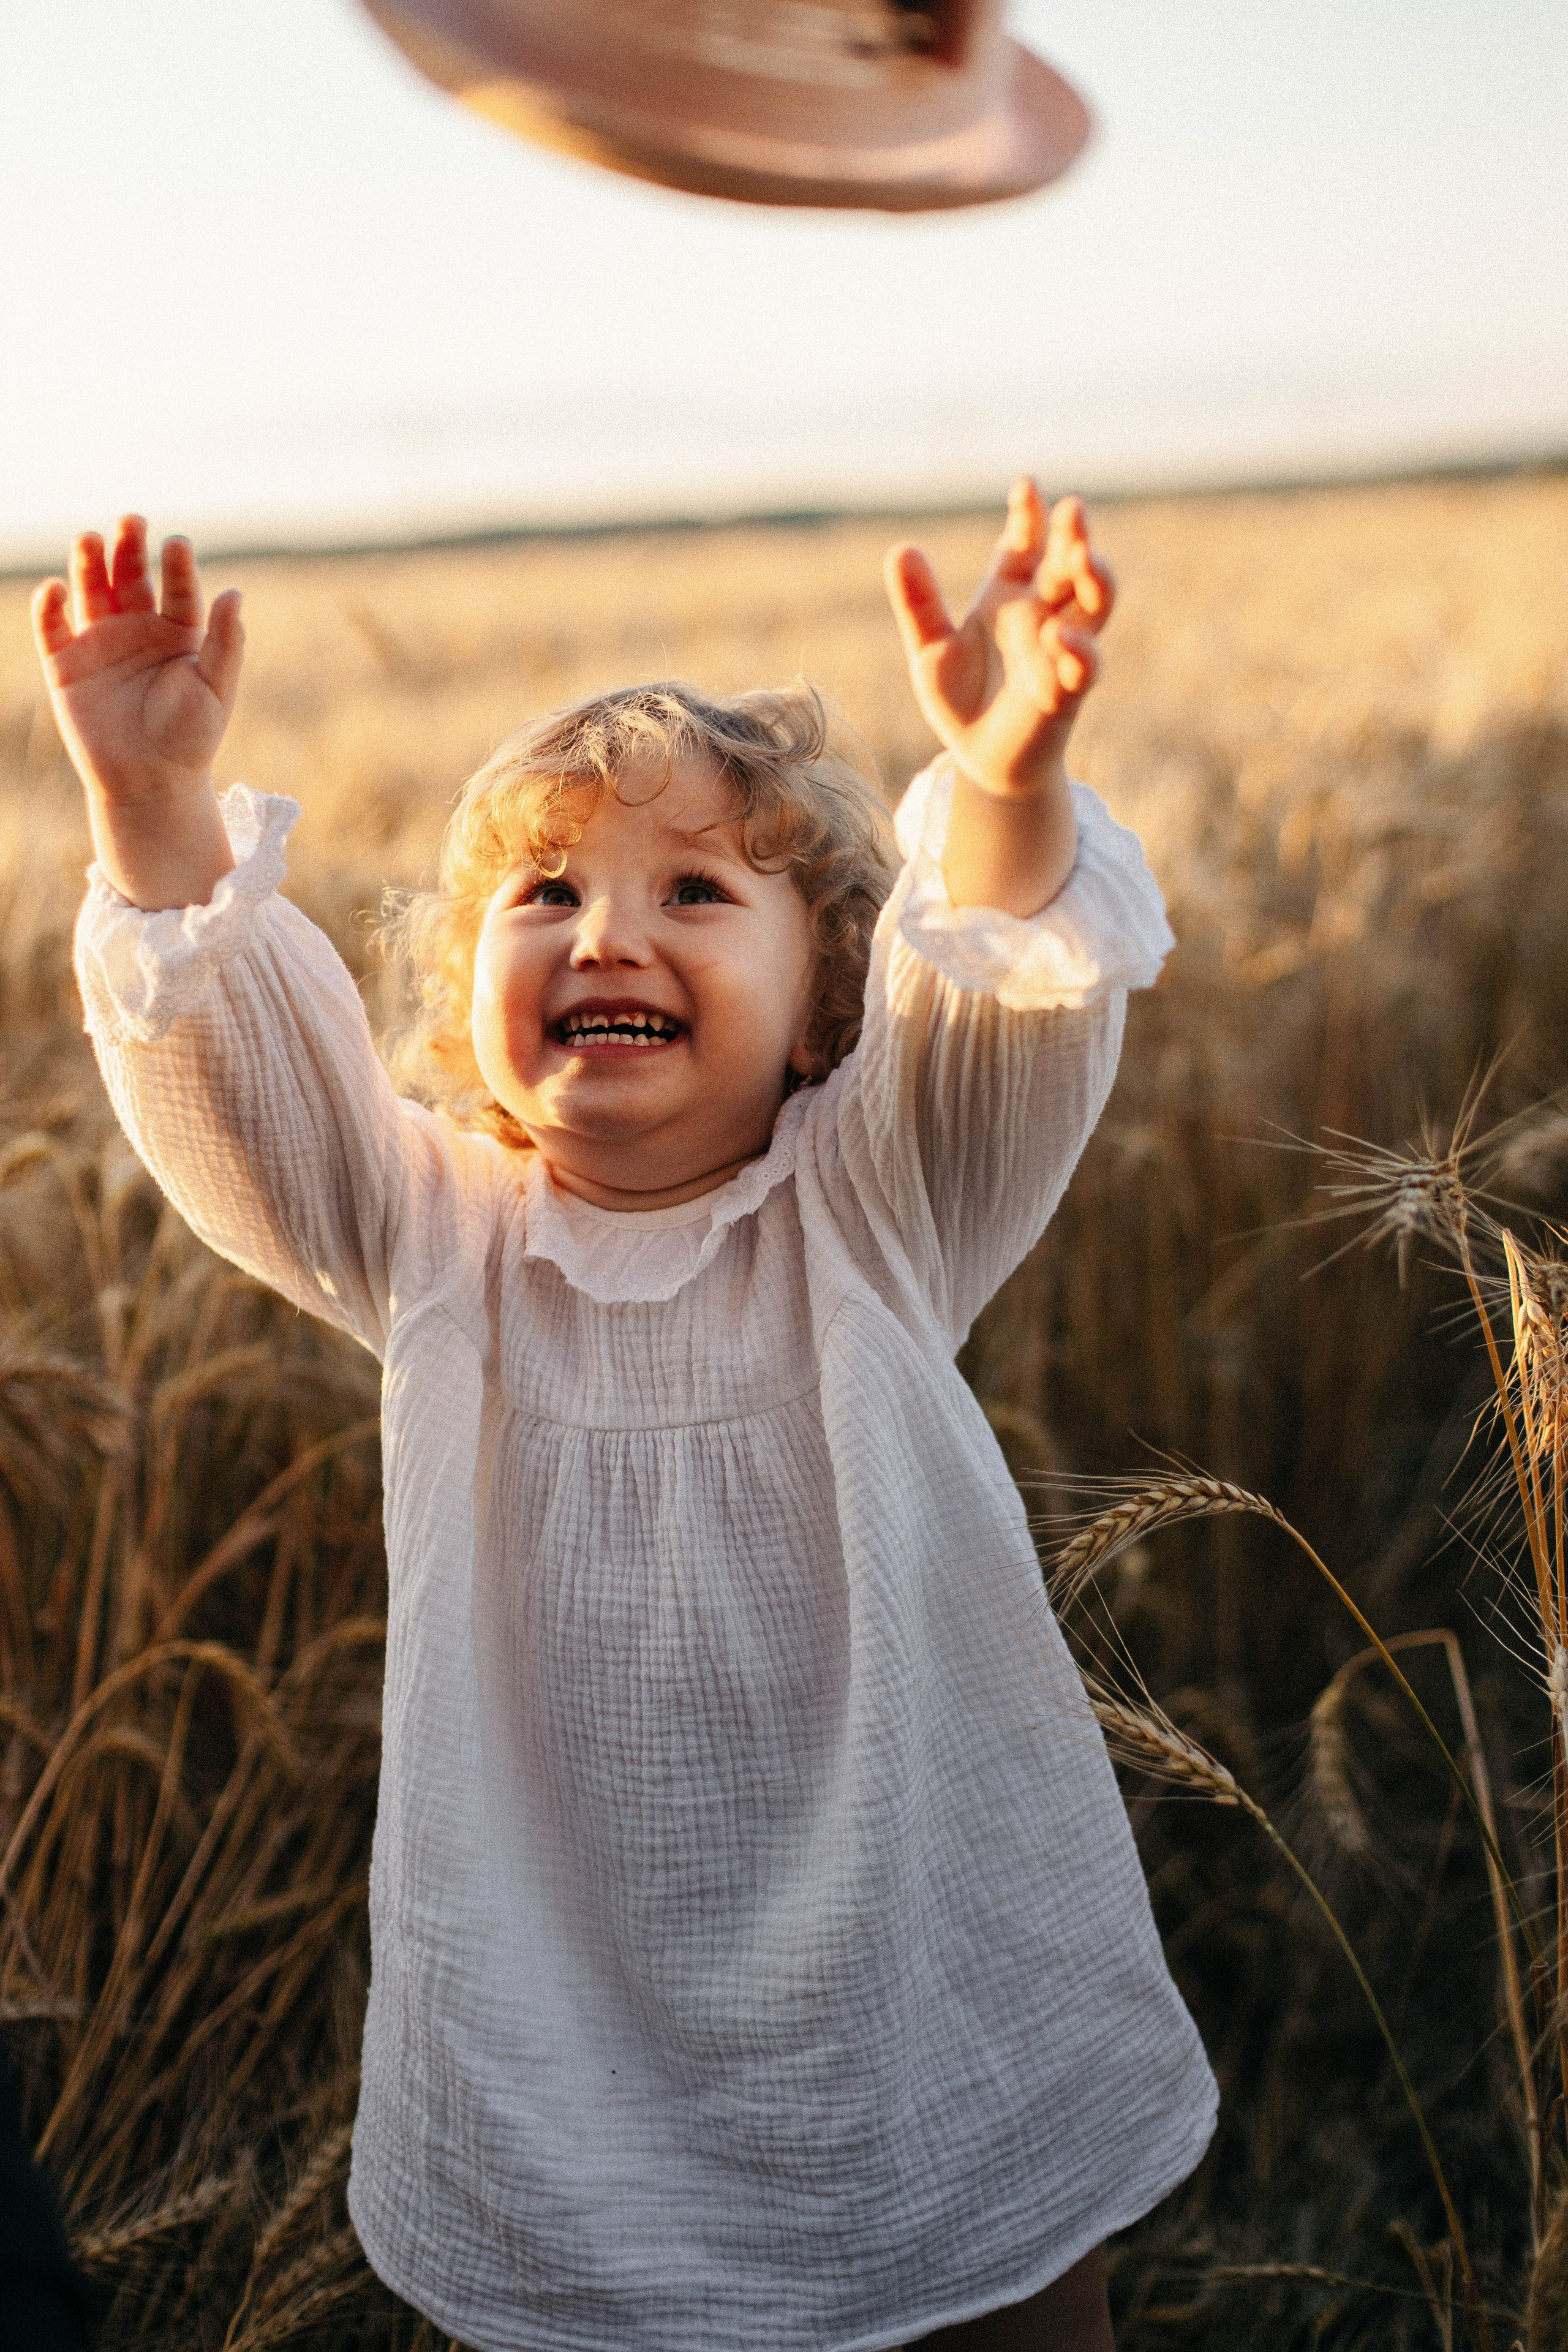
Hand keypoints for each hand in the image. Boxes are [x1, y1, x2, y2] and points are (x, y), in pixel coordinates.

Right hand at [32, 517, 243, 806]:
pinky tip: (56, 589)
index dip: (177, 566)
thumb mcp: (215, 690)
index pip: (178, 588)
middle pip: (130, 577)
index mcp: (179, 633)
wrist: (150, 785)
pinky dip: (50, 605)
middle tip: (131, 521)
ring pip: (91, 590)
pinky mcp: (66, 663)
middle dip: (129, 548)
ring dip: (88, 562)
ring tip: (91, 538)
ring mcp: (100, 642)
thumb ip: (225, 643)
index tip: (177, 545)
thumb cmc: (189, 739)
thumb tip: (236, 594)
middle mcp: (138, 629)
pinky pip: (52, 627)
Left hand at [884, 481, 1113, 800]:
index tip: (1027, 486)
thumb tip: (900, 549)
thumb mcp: (930, 648)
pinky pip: (1084, 667)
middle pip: (1070, 566)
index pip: (1025, 545)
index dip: (1028, 516)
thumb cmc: (962, 698)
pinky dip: (1077, 650)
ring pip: (1094, 608)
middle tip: (1073, 509)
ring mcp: (1061, 651)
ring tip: (1086, 559)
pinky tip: (1059, 635)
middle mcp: (1043, 615)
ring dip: (1096, 582)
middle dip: (1075, 538)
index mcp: (1010, 595)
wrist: (979, 758)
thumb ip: (919, 604)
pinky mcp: (1067, 692)